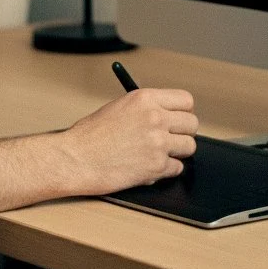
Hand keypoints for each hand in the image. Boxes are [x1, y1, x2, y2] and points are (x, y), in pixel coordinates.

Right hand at [65, 87, 197, 193]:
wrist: (75, 158)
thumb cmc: (90, 135)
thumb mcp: (118, 108)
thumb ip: (145, 109)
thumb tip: (168, 116)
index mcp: (145, 98)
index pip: (185, 100)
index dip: (183, 111)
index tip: (179, 117)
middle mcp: (155, 117)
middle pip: (192, 124)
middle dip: (183, 132)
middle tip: (171, 138)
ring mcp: (158, 143)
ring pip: (189, 147)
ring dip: (176, 152)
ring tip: (157, 154)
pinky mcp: (157, 166)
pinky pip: (177, 168)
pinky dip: (165, 170)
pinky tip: (148, 167)